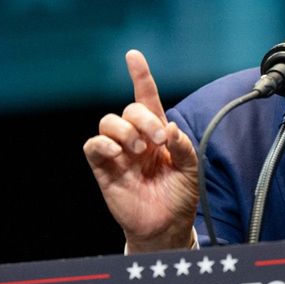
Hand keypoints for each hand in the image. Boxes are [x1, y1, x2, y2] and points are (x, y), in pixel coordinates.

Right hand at [83, 50, 198, 251]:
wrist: (166, 227)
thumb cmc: (178, 197)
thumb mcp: (191, 169)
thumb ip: (183, 146)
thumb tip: (169, 130)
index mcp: (156, 133)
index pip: (146, 98)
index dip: (139, 76)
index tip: (133, 56)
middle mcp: (135, 138)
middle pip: (130, 109)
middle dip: (144, 119)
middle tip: (158, 140)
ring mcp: (118, 153)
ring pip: (108, 122)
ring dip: (125, 130)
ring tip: (139, 150)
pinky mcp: (104, 169)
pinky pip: (93, 146)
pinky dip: (103, 143)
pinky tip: (119, 153)